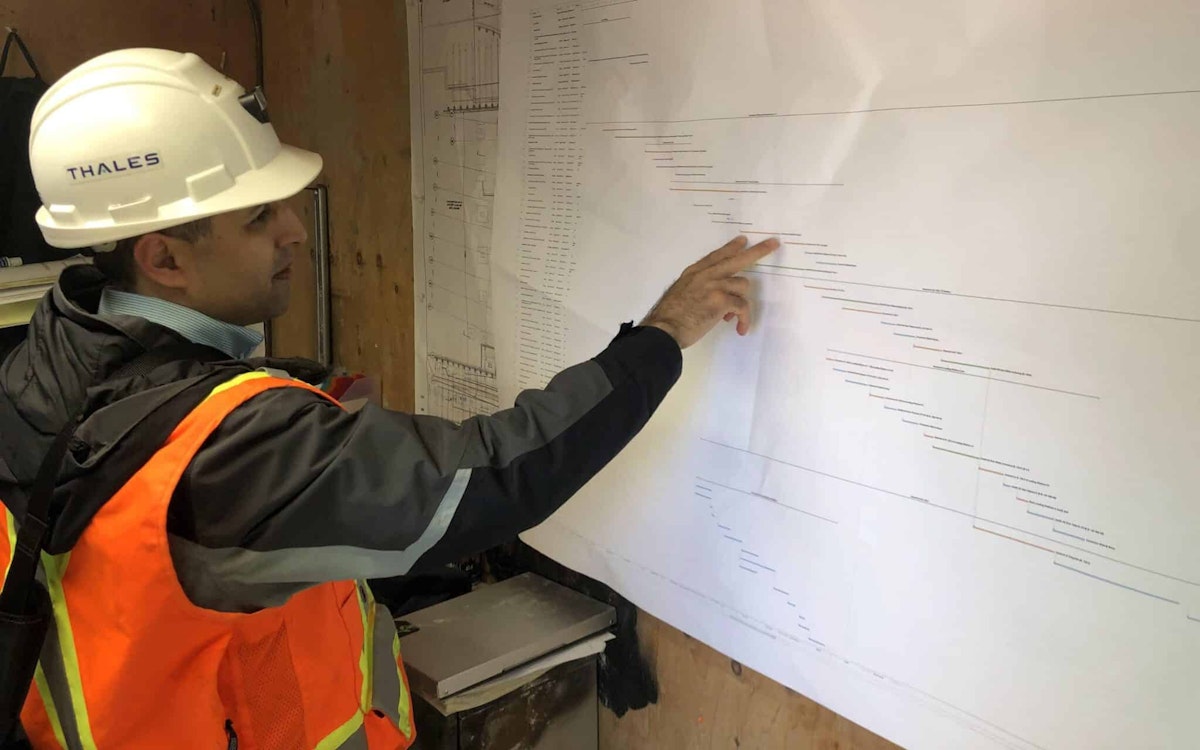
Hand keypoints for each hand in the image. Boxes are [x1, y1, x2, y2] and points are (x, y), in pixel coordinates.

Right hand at [640, 235, 779, 348]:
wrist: (665, 329)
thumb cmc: (669, 317)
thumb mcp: (680, 293)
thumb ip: (697, 288)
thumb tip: (713, 296)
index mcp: (694, 272)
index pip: (717, 255)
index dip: (731, 247)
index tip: (743, 241)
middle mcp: (706, 275)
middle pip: (737, 258)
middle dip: (758, 251)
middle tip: (774, 244)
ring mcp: (715, 286)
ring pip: (743, 286)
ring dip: (741, 302)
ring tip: (732, 317)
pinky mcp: (721, 300)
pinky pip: (742, 307)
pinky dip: (743, 319)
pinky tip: (740, 329)